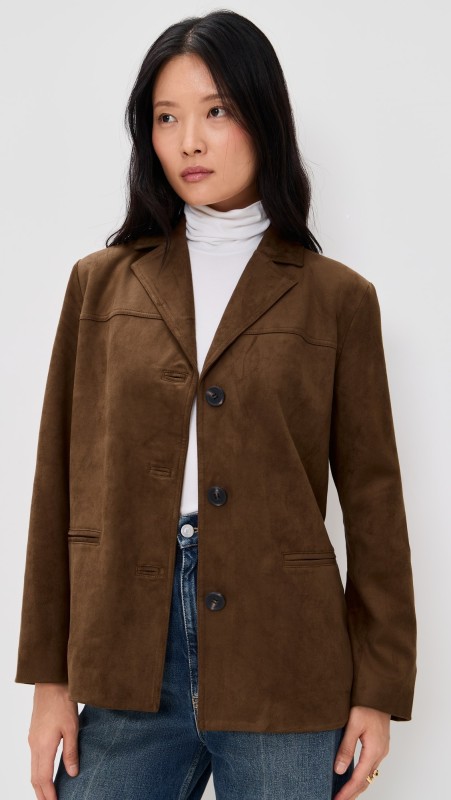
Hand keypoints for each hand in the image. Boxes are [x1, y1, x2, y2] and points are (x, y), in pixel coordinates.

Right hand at [28, 682, 79, 799]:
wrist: (50, 681)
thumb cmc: (62, 702)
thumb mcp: (72, 727)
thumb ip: (71, 752)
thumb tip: (71, 774)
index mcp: (43, 746)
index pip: (43, 779)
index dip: (49, 794)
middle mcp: (34, 745)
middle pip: (34, 778)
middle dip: (41, 794)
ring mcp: (32, 739)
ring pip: (33, 769)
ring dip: (39, 784)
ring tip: (49, 794)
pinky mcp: (34, 733)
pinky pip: (34, 759)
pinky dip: (39, 772)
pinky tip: (48, 773)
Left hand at [333, 705, 389, 799]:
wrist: (380, 692)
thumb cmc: (366, 705)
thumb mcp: (352, 725)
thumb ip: (346, 748)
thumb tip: (339, 770)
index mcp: (374, 750)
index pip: (358, 778)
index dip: (347, 791)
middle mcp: (380, 753)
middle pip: (366, 780)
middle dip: (352, 793)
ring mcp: (382, 749)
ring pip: (369, 774)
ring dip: (357, 785)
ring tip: (343, 793)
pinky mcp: (379, 744)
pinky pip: (370, 765)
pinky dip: (361, 775)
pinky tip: (352, 776)